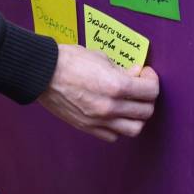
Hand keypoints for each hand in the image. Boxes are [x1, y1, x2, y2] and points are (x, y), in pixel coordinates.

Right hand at [38, 45, 158, 141]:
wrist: (41, 73)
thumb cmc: (68, 61)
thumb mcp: (100, 58)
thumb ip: (121, 70)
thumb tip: (135, 75)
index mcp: (116, 86)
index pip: (151, 91)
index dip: (152, 80)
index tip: (145, 74)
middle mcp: (111, 107)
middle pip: (146, 111)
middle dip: (147, 98)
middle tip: (140, 88)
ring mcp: (99, 120)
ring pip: (134, 129)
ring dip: (137, 116)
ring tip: (130, 105)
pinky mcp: (87, 127)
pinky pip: (113, 135)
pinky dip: (118, 127)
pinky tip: (113, 114)